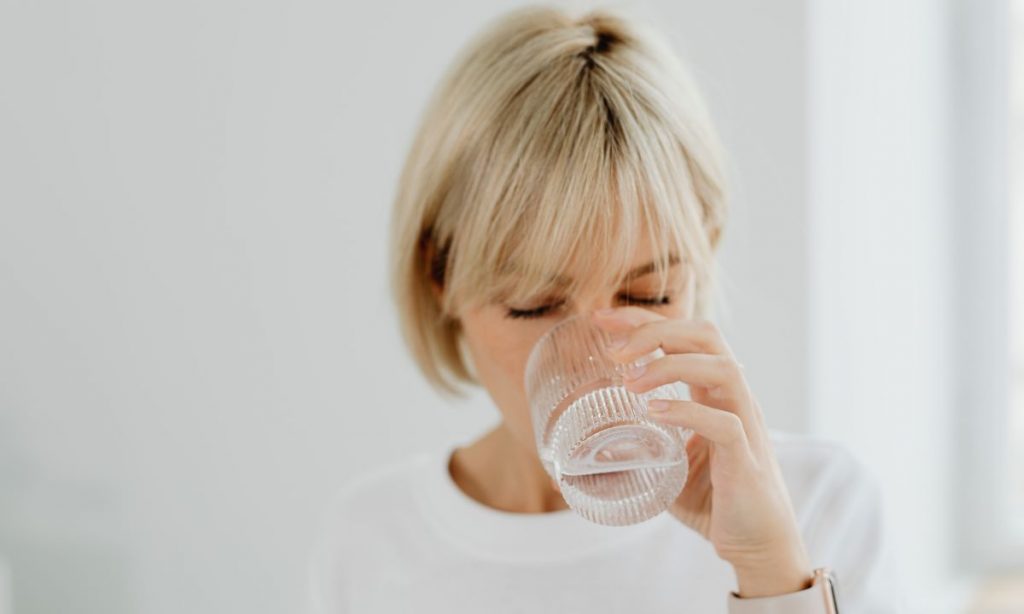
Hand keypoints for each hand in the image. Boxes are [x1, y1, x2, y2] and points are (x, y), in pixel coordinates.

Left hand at [591, 307, 812, 597]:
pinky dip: (687, 412)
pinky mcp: (746, 460)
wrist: (758, 545)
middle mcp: (733, 399)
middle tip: (614, 349)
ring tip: (630, 381)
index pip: (684, 336)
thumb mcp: (666, 467)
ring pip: (722, 369)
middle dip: (657, 330)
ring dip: (671, 366)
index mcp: (715, 392)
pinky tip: (654, 413)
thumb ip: (636, 453)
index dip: (644, 320)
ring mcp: (745, 425)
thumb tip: (583, 455)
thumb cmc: (714, 501)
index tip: (601, 318)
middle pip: (706, 336)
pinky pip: (724, 423)